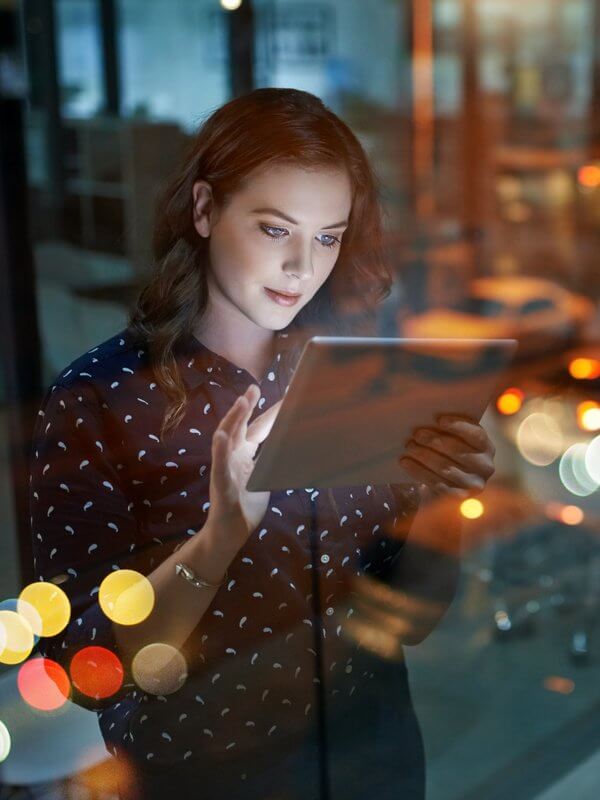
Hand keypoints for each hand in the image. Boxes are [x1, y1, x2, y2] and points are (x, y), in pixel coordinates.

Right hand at [208, 385, 281, 538]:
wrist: (230, 532)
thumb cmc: (246, 505)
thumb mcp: (263, 478)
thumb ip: (270, 462)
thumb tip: (289, 448)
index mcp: (243, 455)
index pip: (257, 429)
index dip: (269, 413)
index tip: (283, 396)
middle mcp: (232, 457)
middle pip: (239, 426)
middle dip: (246, 407)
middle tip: (254, 388)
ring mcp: (225, 469)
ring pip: (226, 439)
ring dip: (233, 419)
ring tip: (241, 402)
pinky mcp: (221, 484)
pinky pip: (219, 466)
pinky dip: (220, 450)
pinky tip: (221, 436)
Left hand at [399, 414, 495, 500]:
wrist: (444, 486)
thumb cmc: (448, 454)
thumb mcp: (453, 440)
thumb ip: (448, 429)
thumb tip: (427, 418)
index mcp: (486, 447)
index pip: (476, 435)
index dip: (458, 426)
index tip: (439, 420)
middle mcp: (486, 466)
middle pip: (458, 451)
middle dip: (435, 441)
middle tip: (416, 434)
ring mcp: (474, 484)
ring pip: (445, 468)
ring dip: (424, 455)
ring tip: (409, 446)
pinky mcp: (459, 498)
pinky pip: (436, 483)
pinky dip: (418, 471)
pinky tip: (405, 462)